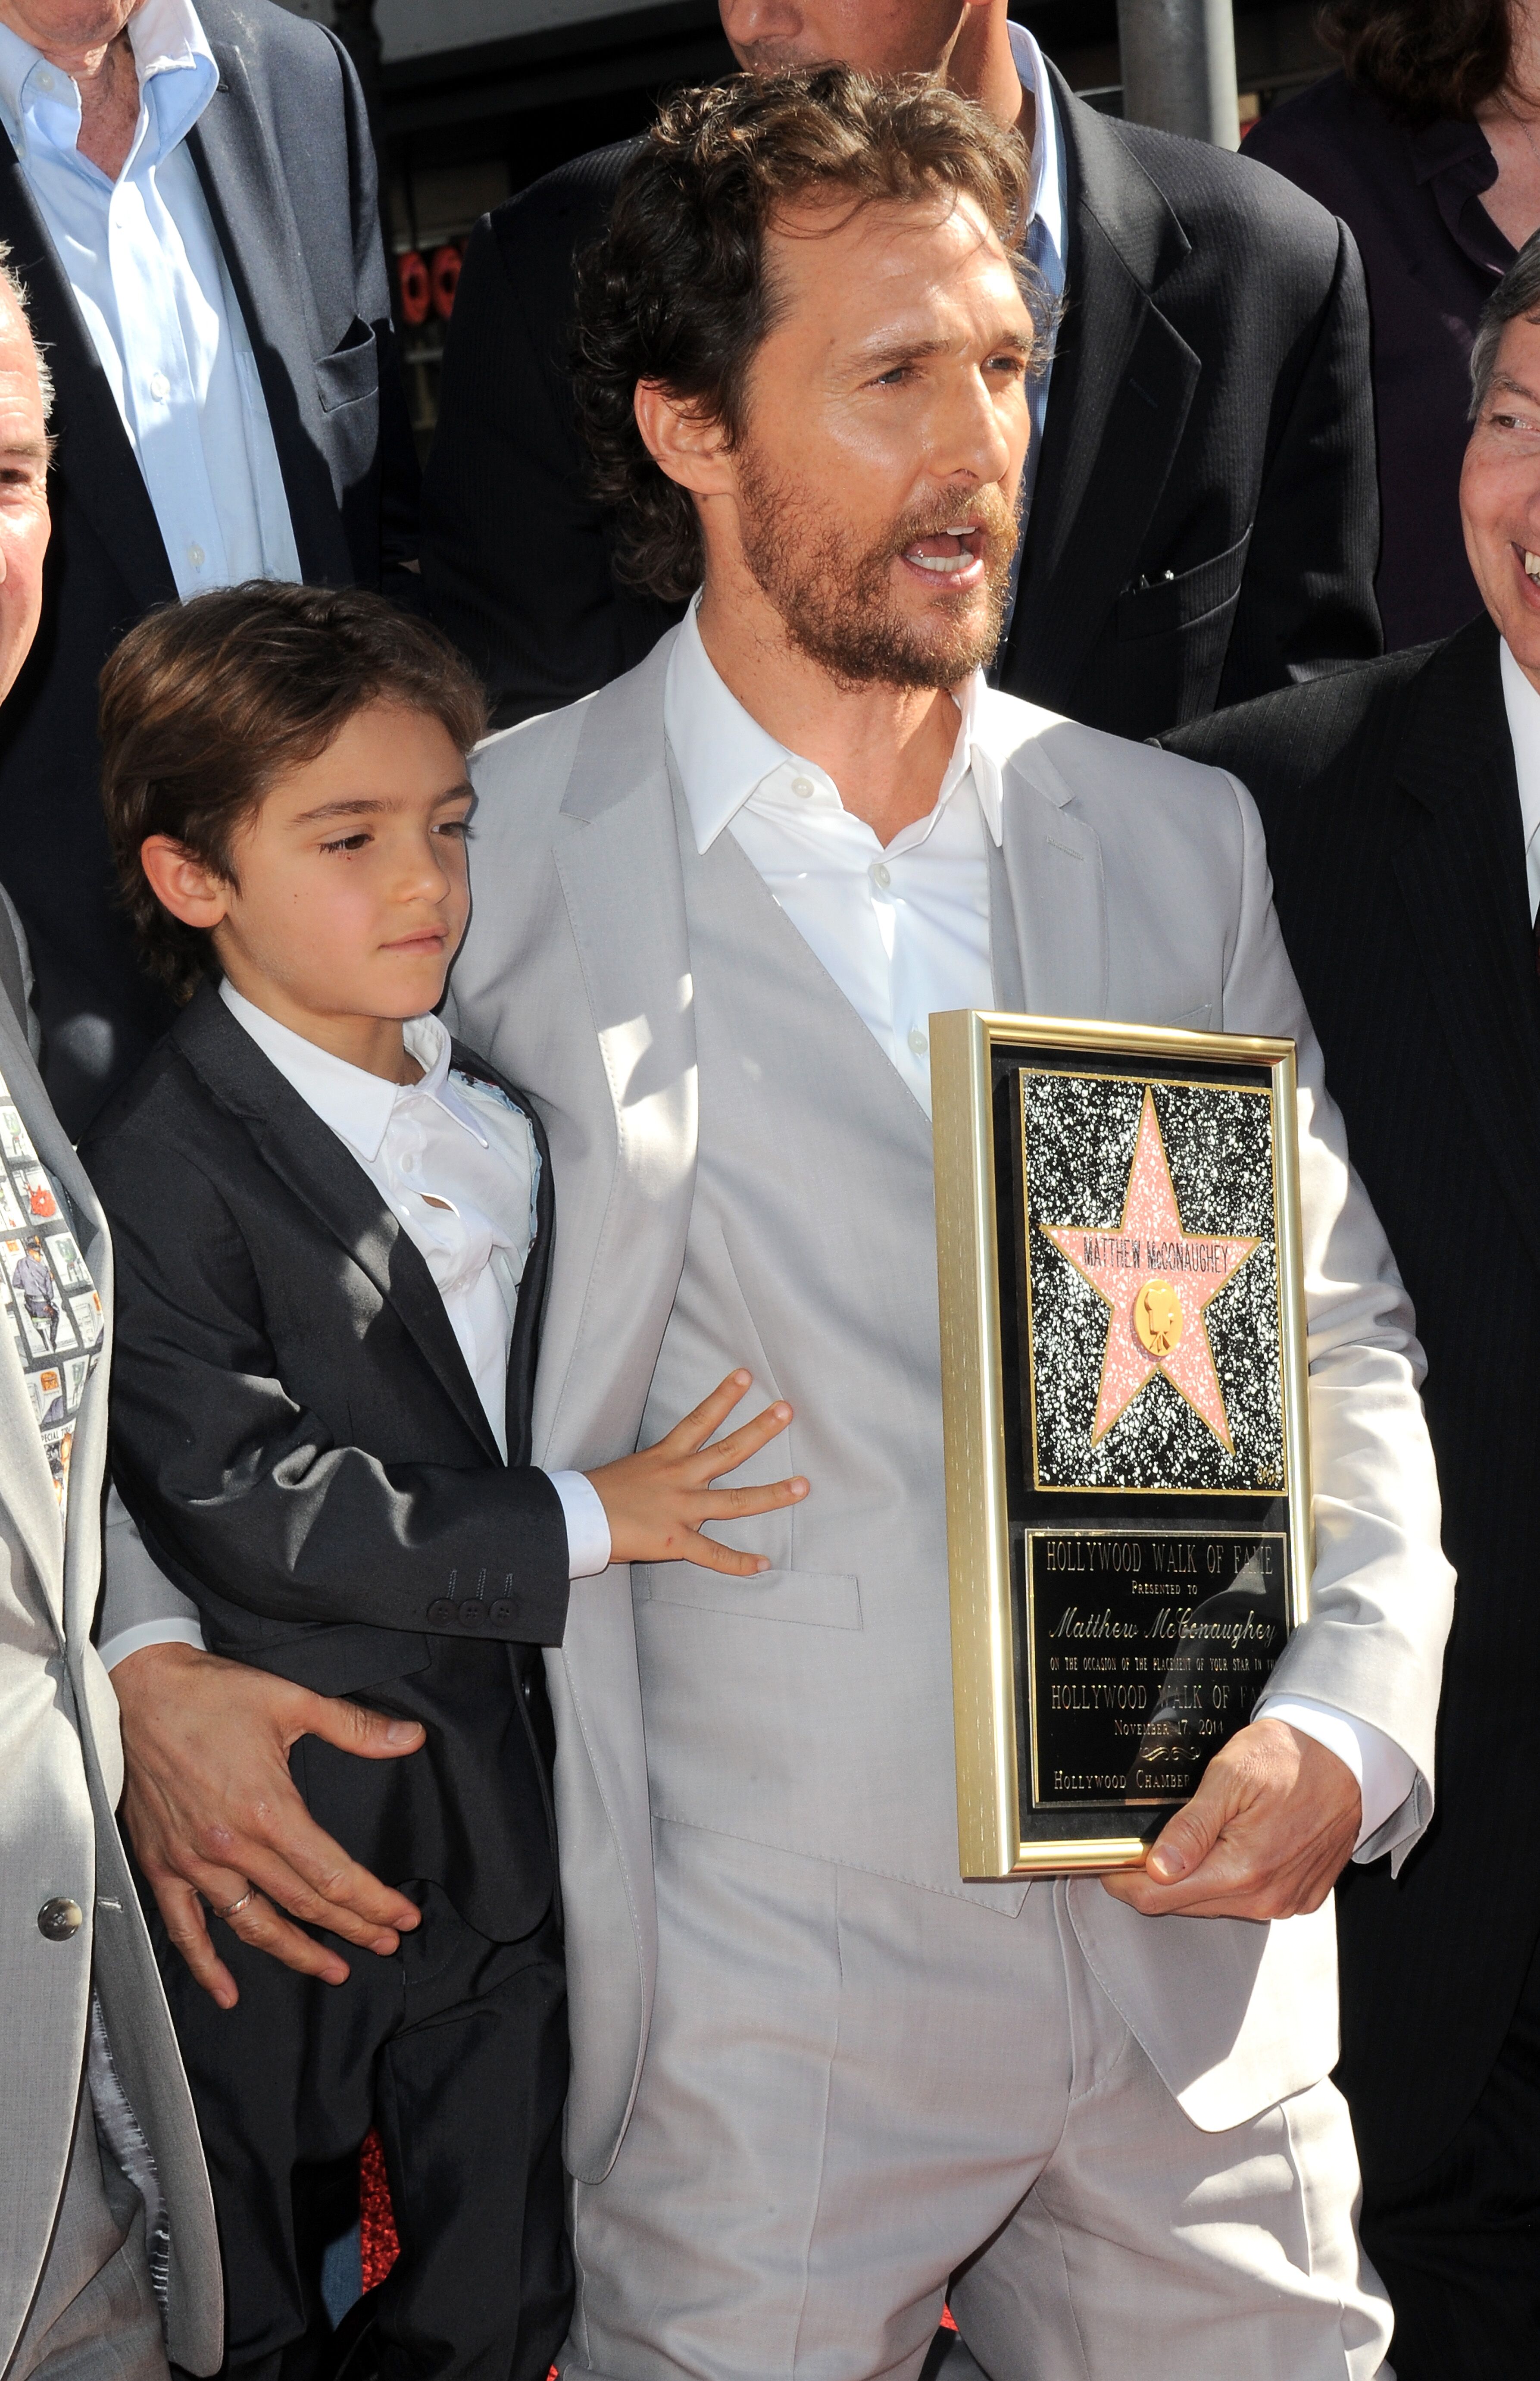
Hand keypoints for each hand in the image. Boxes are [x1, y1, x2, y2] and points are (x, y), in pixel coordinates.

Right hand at [112, 1641, 426, 2008]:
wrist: (139, 1690)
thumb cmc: (211, 1694)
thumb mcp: (291, 1701)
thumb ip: (355, 1727)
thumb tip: (410, 1738)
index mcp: (267, 1810)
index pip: (332, 1875)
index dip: (373, 1902)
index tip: (402, 1918)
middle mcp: (231, 1845)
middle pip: (302, 1903)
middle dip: (351, 1929)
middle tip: (384, 1944)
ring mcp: (193, 1860)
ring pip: (252, 1924)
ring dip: (295, 1953)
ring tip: (332, 1969)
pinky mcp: (161, 1864)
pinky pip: (184, 1928)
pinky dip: (206, 1965)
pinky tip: (228, 1991)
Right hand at [586, 1369, 807, 1575]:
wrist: (575, 1519)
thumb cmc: (596, 1494)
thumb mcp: (630, 1469)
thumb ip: (656, 1471)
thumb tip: (666, 1477)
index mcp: (665, 1457)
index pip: (699, 1419)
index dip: (723, 1396)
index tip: (744, 1376)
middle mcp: (679, 1478)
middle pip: (728, 1451)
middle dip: (760, 1430)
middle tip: (786, 1411)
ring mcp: (681, 1510)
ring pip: (734, 1502)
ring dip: (771, 1495)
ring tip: (803, 1486)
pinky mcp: (676, 1542)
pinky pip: (713, 1554)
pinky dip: (738, 1563)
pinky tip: (762, 1565)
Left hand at [1100, 1719, 1360, 1921]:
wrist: (1348, 1758)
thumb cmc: (1291, 1757)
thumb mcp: (1230, 1775)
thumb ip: (1191, 1826)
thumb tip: (1158, 1867)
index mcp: (1243, 1869)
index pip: (1158, 1897)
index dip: (1122, 1880)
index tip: (1107, 1861)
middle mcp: (1266, 1897)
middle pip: (1182, 1905)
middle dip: (1154, 1879)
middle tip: (1142, 1843)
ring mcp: (1285, 1902)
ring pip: (1212, 1905)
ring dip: (1192, 1879)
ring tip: (1190, 1839)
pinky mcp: (1298, 1898)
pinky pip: (1246, 1901)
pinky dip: (1227, 1880)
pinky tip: (1229, 1846)